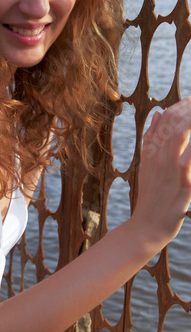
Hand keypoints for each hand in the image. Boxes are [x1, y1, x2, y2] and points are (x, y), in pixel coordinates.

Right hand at [133, 97, 190, 246]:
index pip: (164, 118)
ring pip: (181, 134)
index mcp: (151, 151)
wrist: (146, 226)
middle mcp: (160, 157)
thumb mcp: (146, 166)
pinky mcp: (184, 183)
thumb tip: (157, 115)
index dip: (181, 105)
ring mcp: (172, 169)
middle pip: (175, 122)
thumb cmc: (150, 197)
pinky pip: (190, 158)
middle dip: (189, 109)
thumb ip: (150, 140)